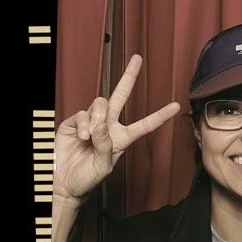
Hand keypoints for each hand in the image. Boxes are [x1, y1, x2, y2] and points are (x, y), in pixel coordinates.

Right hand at [54, 54, 179, 204]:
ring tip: (90, 138)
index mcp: (121, 139)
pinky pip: (83, 113)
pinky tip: (83, 137)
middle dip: (129, 77)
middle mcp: (108, 127)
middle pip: (120, 96)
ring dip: (97, 119)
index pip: (143, 125)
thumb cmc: (87, 180)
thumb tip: (102, 125)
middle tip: (138, 58)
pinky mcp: (76, 122)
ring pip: (100, 104)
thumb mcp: (102, 168)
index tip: (176, 106)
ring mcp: (92, 122)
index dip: (159, 117)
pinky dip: (84, 125)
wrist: (65, 183)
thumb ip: (106, 147)